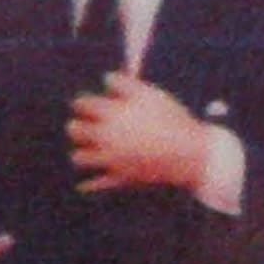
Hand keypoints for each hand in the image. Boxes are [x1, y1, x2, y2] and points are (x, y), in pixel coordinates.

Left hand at [68, 72, 208, 194]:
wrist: (189, 153)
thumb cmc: (171, 119)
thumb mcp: (150, 94)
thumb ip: (125, 83)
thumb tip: (106, 78)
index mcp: (111, 113)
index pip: (82, 104)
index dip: (82, 102)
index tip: (87, 104)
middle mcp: (105, 136)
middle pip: (74, 130)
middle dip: (75, 126)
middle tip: (83, 126)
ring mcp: (111, 158)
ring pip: (79, 157)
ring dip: (80, 153)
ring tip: (90, 150)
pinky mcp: (120, 177)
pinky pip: (97, 183)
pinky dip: (89, 185)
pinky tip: (84, 184)